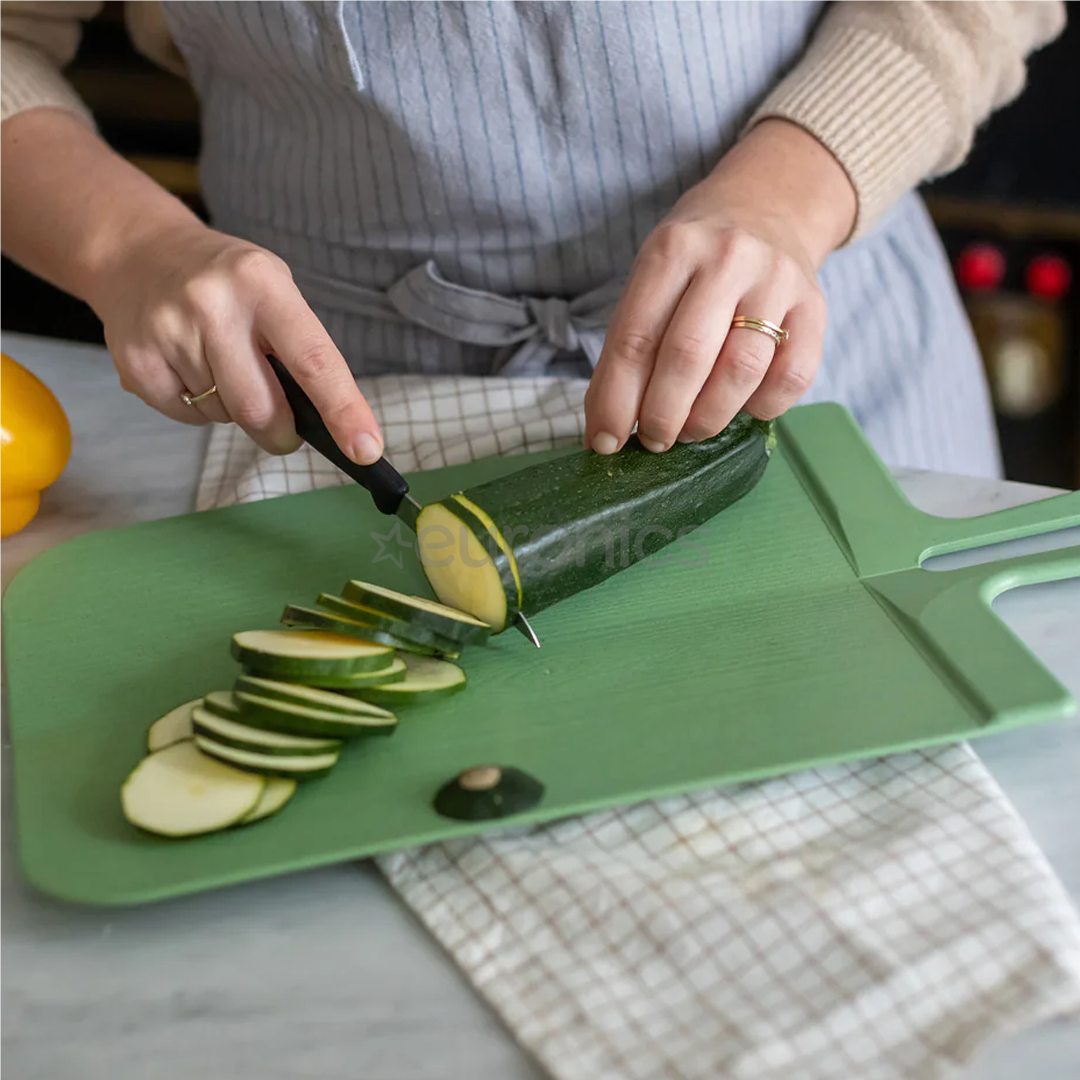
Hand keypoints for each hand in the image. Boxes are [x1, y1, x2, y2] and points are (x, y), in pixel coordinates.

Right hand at [87, 220, 383, 460]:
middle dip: (280, 432)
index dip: (344, 410)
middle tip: (282, 428)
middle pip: (261, 408)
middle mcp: (213, 304)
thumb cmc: (227, 282)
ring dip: (233, 409)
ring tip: (218, 365)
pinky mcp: (135, 361)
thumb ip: (299, 347)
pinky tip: (188, 368)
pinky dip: (198, 407)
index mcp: (263, 284)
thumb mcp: (273, 289)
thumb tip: (326, 421)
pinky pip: (186, 416)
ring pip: (223, 415)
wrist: (138, 252)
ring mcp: (168, 332)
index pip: (313, 360)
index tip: (367, 449)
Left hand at [584, 119, 856, 452]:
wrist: (769, 206)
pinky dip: (762, 407)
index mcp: (672, 249)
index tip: (605, 442)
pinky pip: (792, 377)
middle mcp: (727, 257)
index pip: (635, 338)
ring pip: (741, 371)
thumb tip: (609, 426)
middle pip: (687, 356)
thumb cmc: (697, 257)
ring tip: (689, 430)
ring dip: (707, 418)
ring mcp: (776, 280)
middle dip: (662, 415)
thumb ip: (633, 342)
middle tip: (653, 440)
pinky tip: (742, 406)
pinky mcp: (815, 307)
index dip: (616, 400)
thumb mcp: (653, 276)